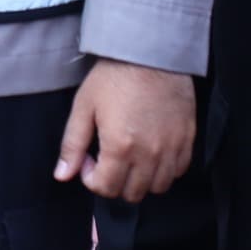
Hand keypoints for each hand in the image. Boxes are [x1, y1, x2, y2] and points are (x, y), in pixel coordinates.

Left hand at [57, 59, 194, 201]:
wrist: (150, 55)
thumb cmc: (113, 78)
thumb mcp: (84, 107)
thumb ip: (72, 145)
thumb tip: (62, 175)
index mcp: (120, 147)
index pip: (106, 188)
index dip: (91, 178)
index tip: (88, 159)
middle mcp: (149, 155)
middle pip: (132, 193)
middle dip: (114, 182)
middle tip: (106, 158)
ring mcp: (172, 150)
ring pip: (157, 187)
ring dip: (140, 179)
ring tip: (128, 156)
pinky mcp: (188, 141)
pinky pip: (178, 171)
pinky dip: (163, 170)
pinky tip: (150, 151)